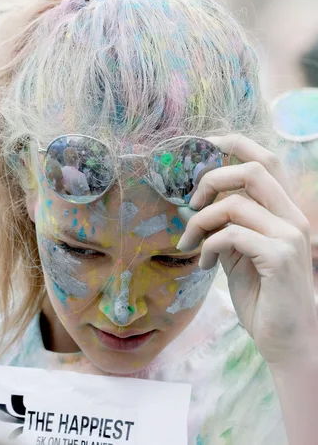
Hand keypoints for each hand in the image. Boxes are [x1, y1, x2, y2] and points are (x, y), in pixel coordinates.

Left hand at [176, 135, 317, 367]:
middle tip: (190, 202)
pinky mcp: (280, 257)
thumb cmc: (261, 295)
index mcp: (285, 212)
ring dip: (200, 222)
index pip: (266, 161)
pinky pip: (230, 234)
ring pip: (234, 204)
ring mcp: (291, 236)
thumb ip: (226, 225)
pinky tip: (204, 265)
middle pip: (253, 169)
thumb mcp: (239, 253)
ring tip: (189, 245)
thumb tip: (196, 204)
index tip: (202, 146)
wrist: (286, 339)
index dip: (234, 144)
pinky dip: (208, 246)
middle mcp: (293, 217)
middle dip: (211, 178)